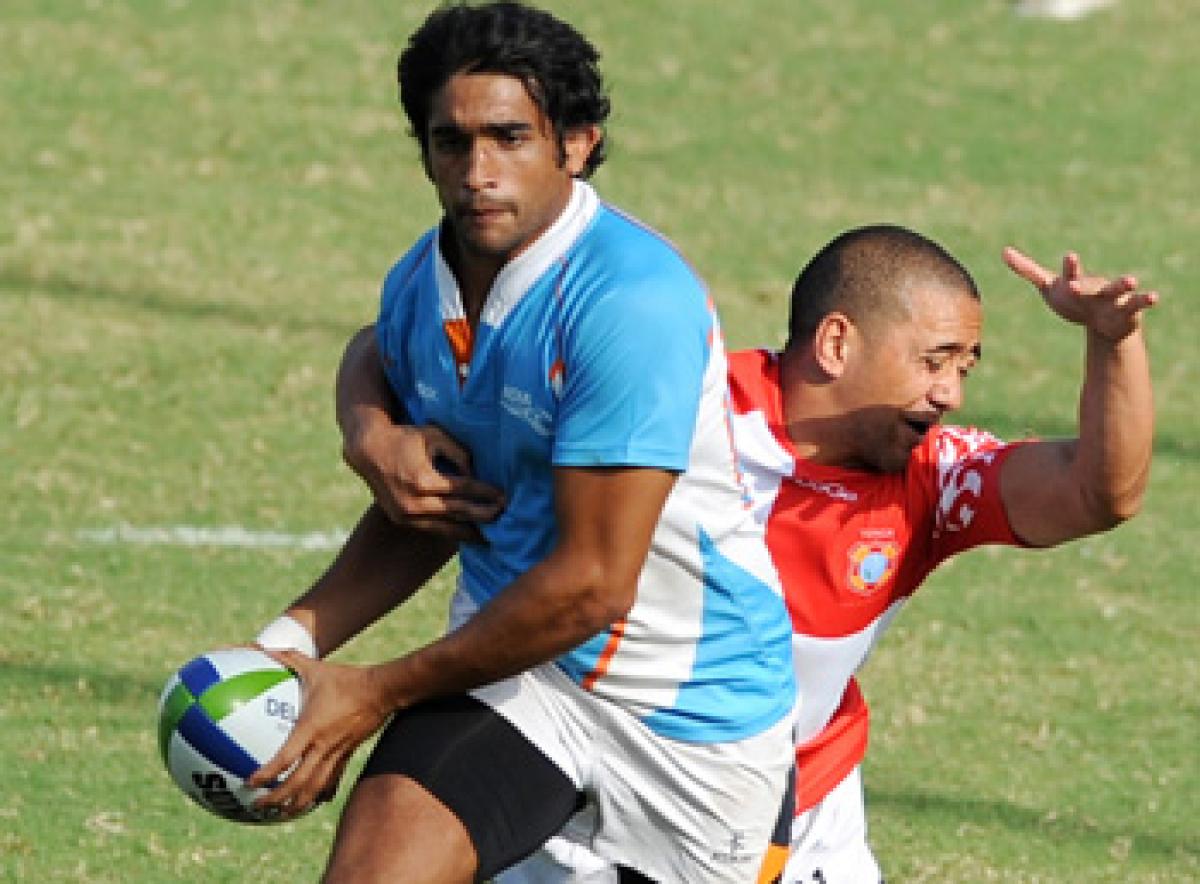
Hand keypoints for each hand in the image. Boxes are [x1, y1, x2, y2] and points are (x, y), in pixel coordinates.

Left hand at [247, 650, 392, 817]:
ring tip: (281, 814)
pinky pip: (333, 780)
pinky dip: (321, 793)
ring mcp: (338, 753)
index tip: (249, 782)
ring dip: (298, 803)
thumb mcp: (314, 667)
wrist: (382, 690)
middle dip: (277, 798)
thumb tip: (259, 646)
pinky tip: (314, 803)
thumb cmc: (345, 678)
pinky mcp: (348, 755)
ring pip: (316, 787)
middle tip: (258, 806)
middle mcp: (323, 746)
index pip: (286, 758)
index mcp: (311, 728)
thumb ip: (286, 659)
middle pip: (299, 782)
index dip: (267, 773)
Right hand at [343, 420, 504, 540]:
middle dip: (484, 514)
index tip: (505, 497)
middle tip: (505, 516)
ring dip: (471, 531)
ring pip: (446, 528)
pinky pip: (432, 530)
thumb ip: (459, 453)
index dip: (486, 493)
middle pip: (458, 512)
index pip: (463, 489)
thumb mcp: (434, 435)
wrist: (368, 451)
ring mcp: (406, 515)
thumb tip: (476, 473)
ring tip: (492, 535)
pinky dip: (452, 532)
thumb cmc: (406, 438)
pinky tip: (469, 535)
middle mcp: (414, 502)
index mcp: (423, 480)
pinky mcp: (402, 520)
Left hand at [1002, 247, 1158, 342]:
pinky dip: (1145, 299)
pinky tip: (1155, 297)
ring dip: (1123, 284)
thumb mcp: (1048, 286)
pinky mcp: (1127, 309)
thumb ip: (1028, 270)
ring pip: (1118, 289)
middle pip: (1090, 284)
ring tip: (1131, 280)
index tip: (1070, 256)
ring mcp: (1112, 297)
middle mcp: (1094, 287)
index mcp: (1075, 282)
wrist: (1100, 321)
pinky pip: (1138, 304)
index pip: (1070, 274)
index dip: (1070, 267)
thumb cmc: (1072, 299)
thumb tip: (1003, 251)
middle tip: (1081, 277)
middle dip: (1086, 281)